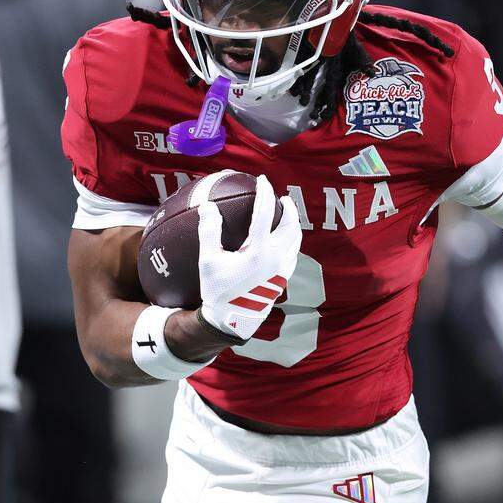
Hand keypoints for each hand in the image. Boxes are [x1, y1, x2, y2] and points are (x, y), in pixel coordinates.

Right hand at [196, 175, 301, 341]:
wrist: (232, 322)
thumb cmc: (217, 290)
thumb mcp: (208, 260)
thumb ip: (209, 231)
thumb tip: (207, 206)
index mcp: (257, 251)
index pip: (265, 213)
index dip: (265, 193)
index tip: (262, 181)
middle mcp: (275, 258)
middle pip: (290, 226)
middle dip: (288, 209)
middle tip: (282, 197)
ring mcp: (282, 270)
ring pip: (295, 241)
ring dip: (292, 224)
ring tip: (286, 215)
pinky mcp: (283, 280)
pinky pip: (293, 255)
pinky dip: (291, 242)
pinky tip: (284, 240)